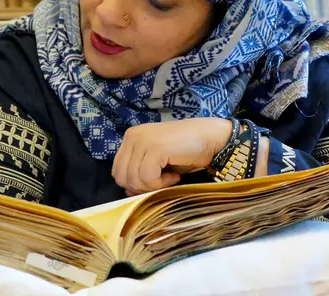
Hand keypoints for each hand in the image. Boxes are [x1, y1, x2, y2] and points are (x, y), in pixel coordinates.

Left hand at [112, 118, 231, 195]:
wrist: (212, 138)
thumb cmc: (186, 151)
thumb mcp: (157, 163)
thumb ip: (140, 173)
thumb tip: (128, 193)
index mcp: (130, 138)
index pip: (117, 170)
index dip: (133, 184)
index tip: (153, 184)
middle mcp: (132, 136)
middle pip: (122, 177)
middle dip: (141, 187)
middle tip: (162, 183)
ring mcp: (142, 140)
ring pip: (134, 179)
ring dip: (154, 185)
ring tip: (171, 177)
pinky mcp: (154, 148)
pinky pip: (147, 177)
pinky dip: (162, 183)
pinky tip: (175, 175)